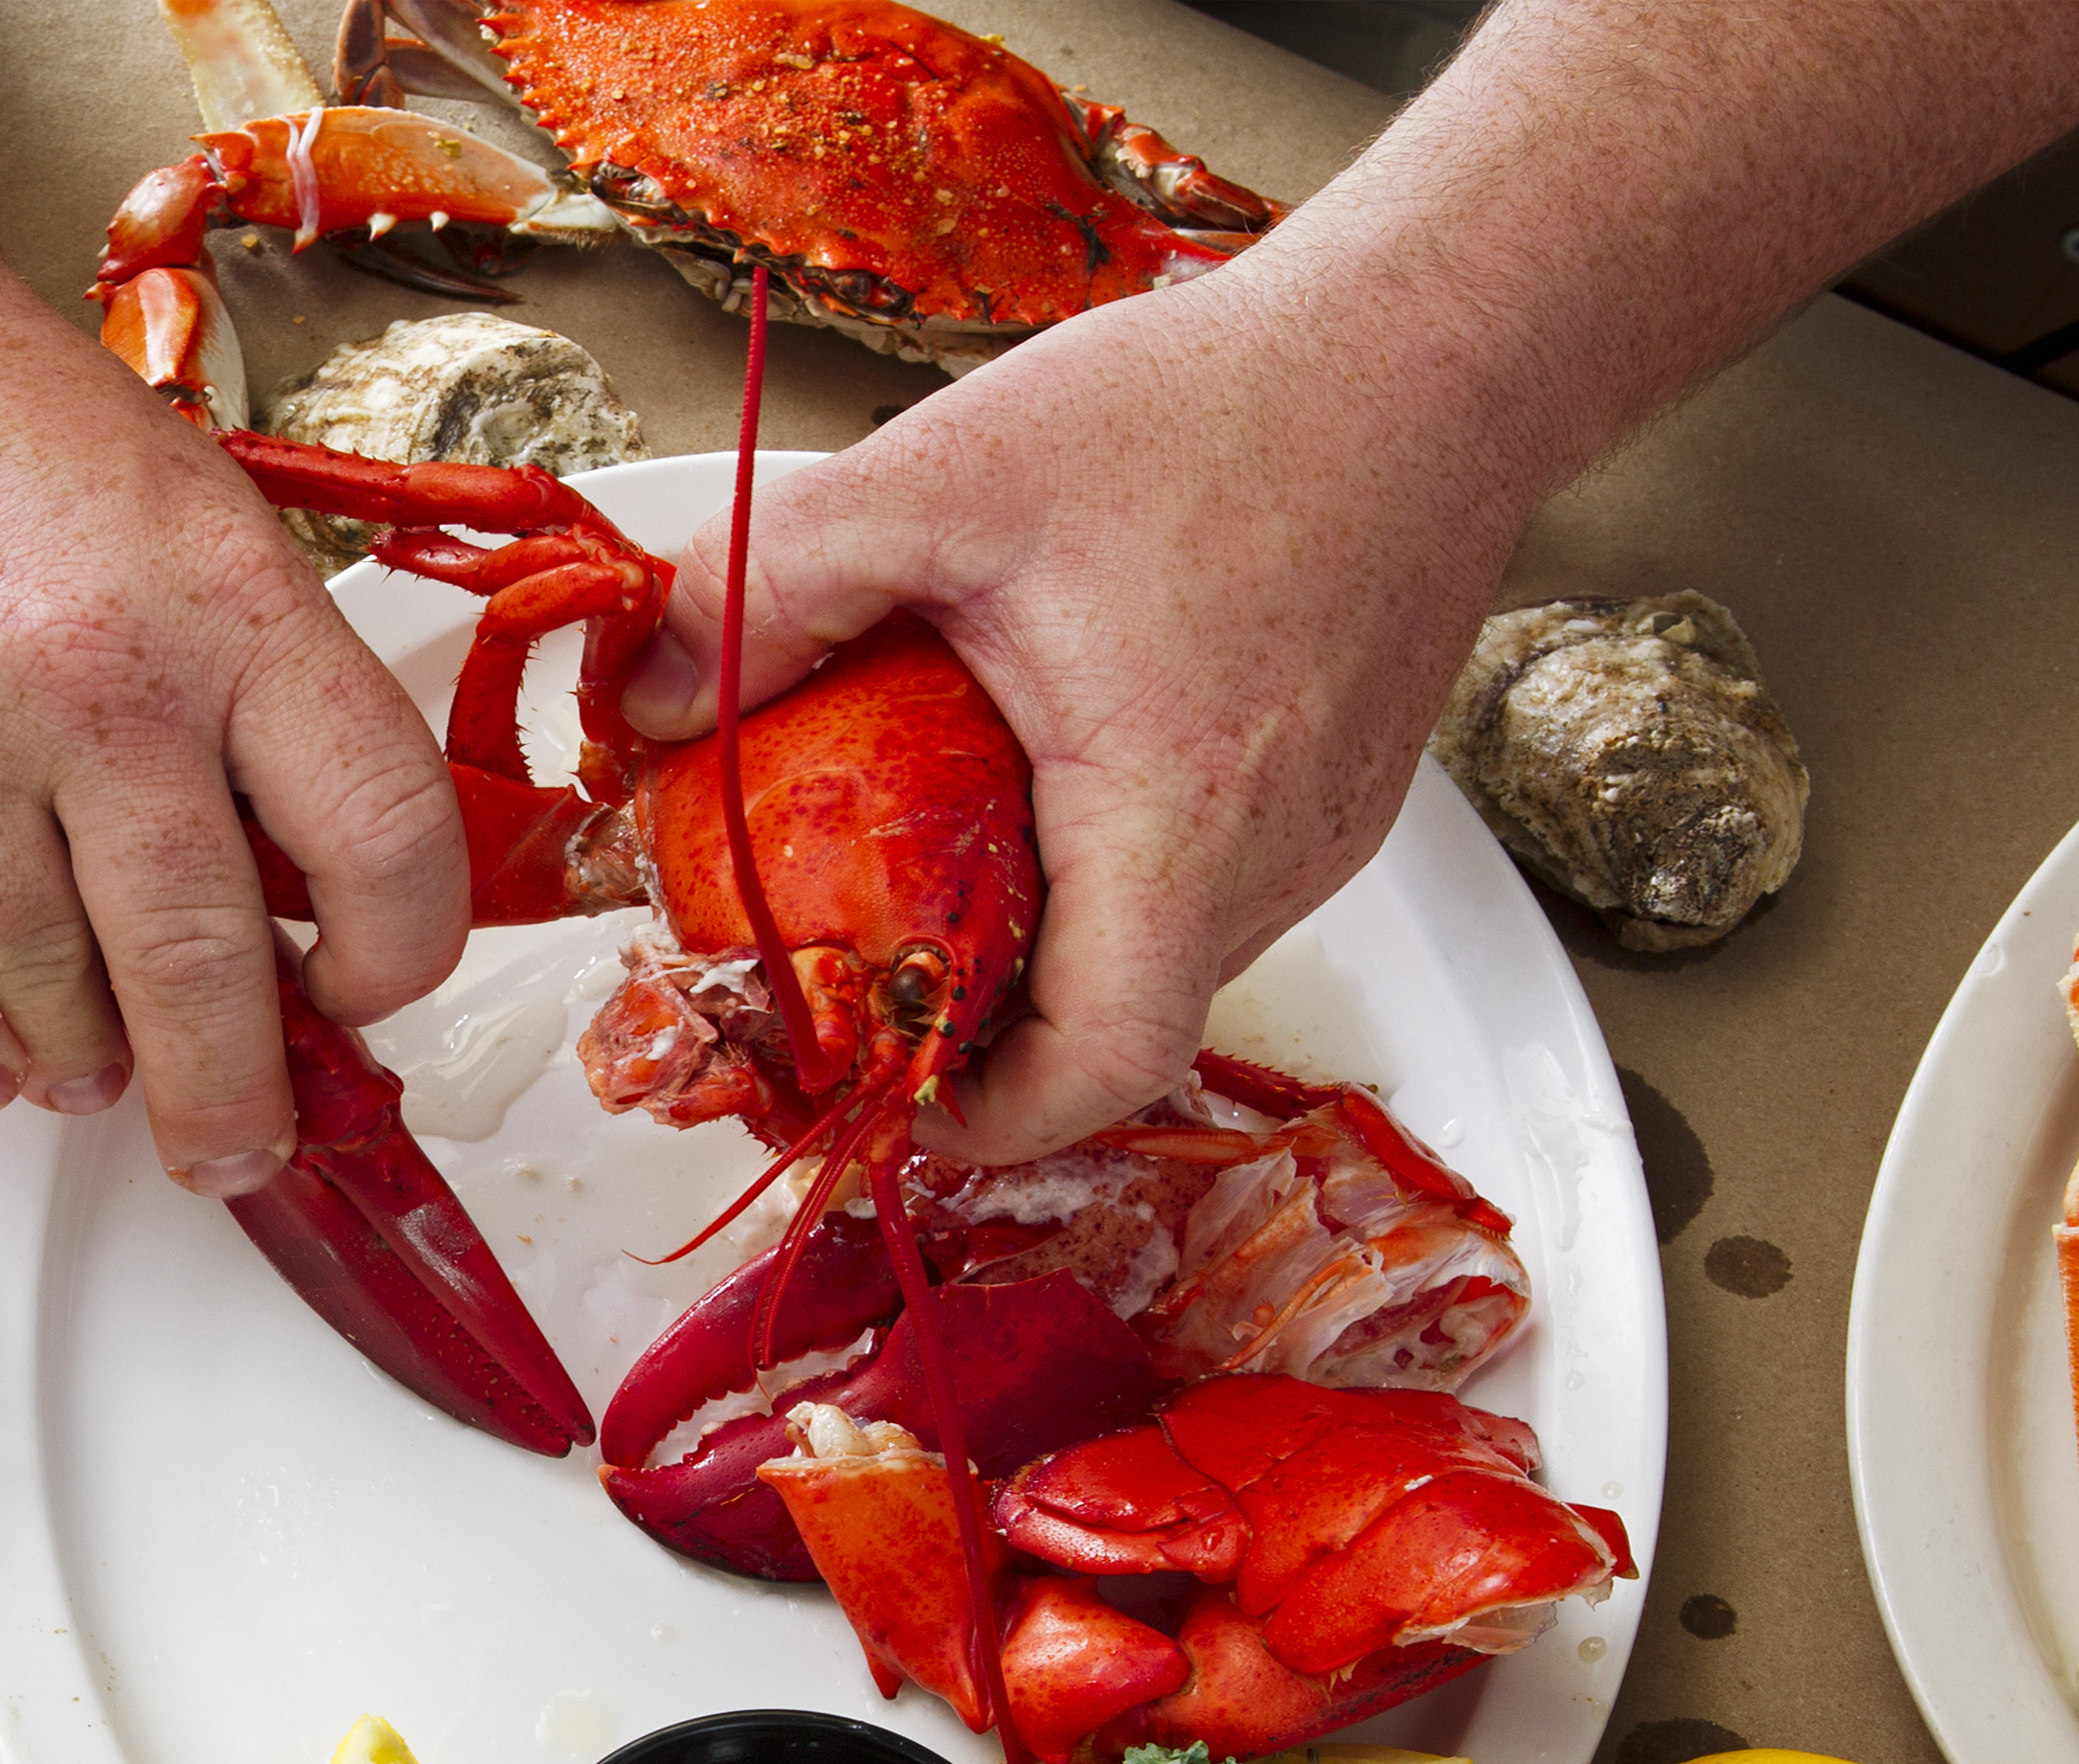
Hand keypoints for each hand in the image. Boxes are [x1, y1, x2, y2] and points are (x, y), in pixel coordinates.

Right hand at [0, 203, 465, 1191]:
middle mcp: (92, 673)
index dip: (397, 950)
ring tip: (91, 1080)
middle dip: (230, 1092)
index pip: (378, 827)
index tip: (366, 991)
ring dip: (81, 1064)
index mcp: (225, 595)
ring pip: (44, 986)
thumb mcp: (175, 507)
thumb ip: (239, 684)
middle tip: (235, 1143)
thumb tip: (292, 887)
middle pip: (200, 957)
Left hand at [623, 279, 1525, 1164]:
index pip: (1101, 1063)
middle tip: (863, 977)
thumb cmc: (1216, 402)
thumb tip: (641, 699)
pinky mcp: (1343, 791)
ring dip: (1046, 949)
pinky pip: (1211, 888)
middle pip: (1120, 1026)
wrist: (1437, 331)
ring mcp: (1327, 832)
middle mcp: (1277, 854)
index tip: (884, 1087)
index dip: (986, 1116)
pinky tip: (1035, 790)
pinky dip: (1112, 880)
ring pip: (1166, 959)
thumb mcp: (942, 476)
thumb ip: (772, 587)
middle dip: (983, 1031)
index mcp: (1180, 815)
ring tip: (931, 877)